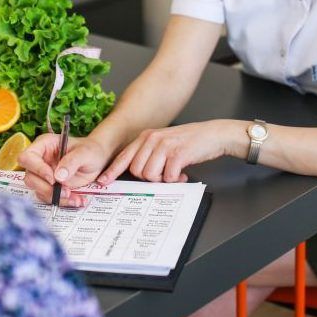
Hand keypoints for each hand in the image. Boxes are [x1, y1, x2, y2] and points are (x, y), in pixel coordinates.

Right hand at [20, 133, 111, 207]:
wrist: (98, 160)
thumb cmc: (90, 150)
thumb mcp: (85, 153)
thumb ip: (71, 162)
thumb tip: (58, 176)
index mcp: (44, 145)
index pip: (27, 157)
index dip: (37, 169)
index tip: (53, 179)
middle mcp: (40, 160)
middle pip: (30, 177)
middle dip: (46, 188)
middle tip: (65, 191)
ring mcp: (43, 174)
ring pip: (37, 190)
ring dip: (55, 197)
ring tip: (74, 197)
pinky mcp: (49, 186)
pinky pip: (49, 197)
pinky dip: (62, 202)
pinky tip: (76, 200)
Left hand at [100, 120, 244, 183]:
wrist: (213, 135)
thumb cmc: (189, 142)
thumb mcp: (164, 143)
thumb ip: (149, 154)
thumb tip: (136, 172)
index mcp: (146, 137)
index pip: (124, 156)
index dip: (112, 171)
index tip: (103, 181)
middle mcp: (153, 139)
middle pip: (136, 170)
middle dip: (149, 178)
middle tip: (163, 174)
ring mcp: (165, 145)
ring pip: (150, 175)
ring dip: (163, 179)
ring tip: (174, 172)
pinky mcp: (178, 153)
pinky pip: (168, 176)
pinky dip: (175, 179)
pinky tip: (182, 173)